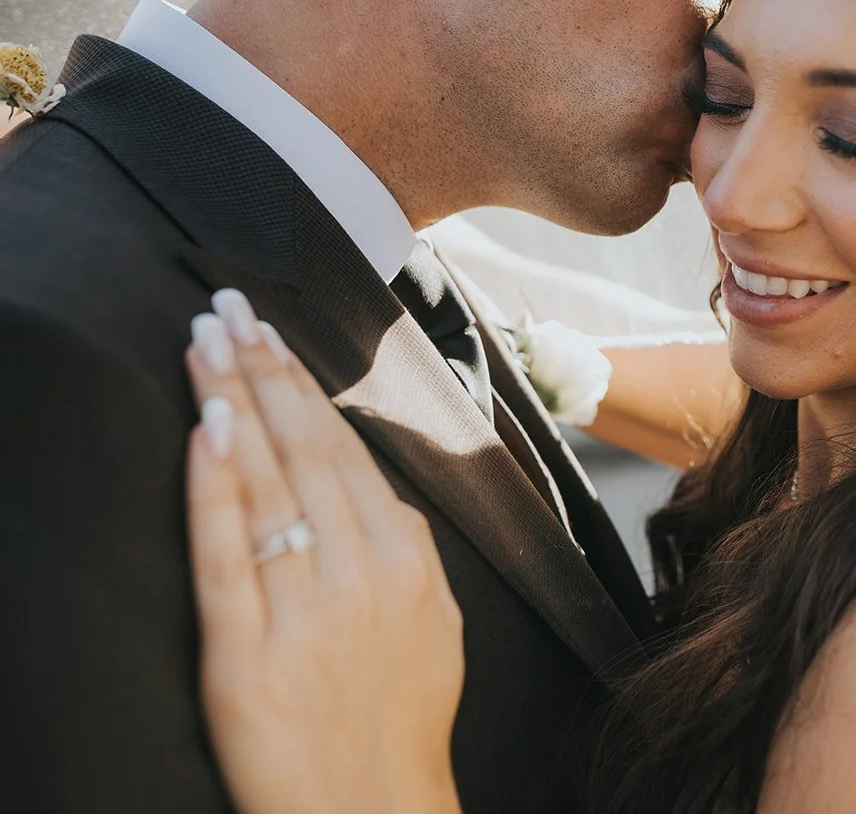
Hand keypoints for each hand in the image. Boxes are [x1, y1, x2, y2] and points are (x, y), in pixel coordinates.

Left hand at [185, 289, 464, 813]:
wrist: (372, 811)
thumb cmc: (400, 720)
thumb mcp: (437, 624)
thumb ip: (408, 551)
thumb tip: (371, 491)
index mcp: (411, 561)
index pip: (346, 449)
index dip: (302, 384)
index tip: (271, 332)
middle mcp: (363, 574)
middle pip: (304, 450)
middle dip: (263, 369)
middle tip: (229, 306)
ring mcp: (305, 612)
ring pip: (266, 485)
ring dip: (232, 402)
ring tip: (206, 342)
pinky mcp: (246, 657)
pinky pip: (226, 556)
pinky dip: (213, 486)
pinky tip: (205, 429)